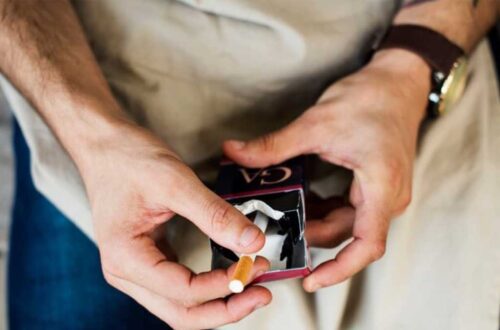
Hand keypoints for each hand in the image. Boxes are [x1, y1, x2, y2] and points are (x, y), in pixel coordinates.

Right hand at [75, 120, 270, 328]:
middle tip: (261, 293)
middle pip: (182, 313)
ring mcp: (136, 268)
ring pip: (181, 306)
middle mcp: (126, 272)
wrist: (105, 144)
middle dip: (225, 309)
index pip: (183, 291)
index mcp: (126, 258)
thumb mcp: (175, 182)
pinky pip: (180, 287)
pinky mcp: (149, 259)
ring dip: (218, 302)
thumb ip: (215, 215)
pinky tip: (231, 275)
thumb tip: (252, 242)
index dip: (224, 285)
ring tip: (252, 285)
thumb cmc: (128, 158)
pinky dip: (208, 288)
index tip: (254, 266)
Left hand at [223, 49, 430, 291]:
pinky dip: (324, 210)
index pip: (367, 245)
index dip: (340, 269)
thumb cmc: (370, 99)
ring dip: (315, 223)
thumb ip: (274, 145)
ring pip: (346, 224)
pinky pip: (349, 211)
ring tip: (282, 218)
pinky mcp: (376, 187)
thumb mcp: (316, 123)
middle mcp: (388, 198)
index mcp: (382, 187)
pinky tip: (300, 202)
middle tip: (273, 232)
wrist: (397, 81)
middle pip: (347, 234)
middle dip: (310, 236)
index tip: (311, 280)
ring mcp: (384, 193)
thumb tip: (233, 152)